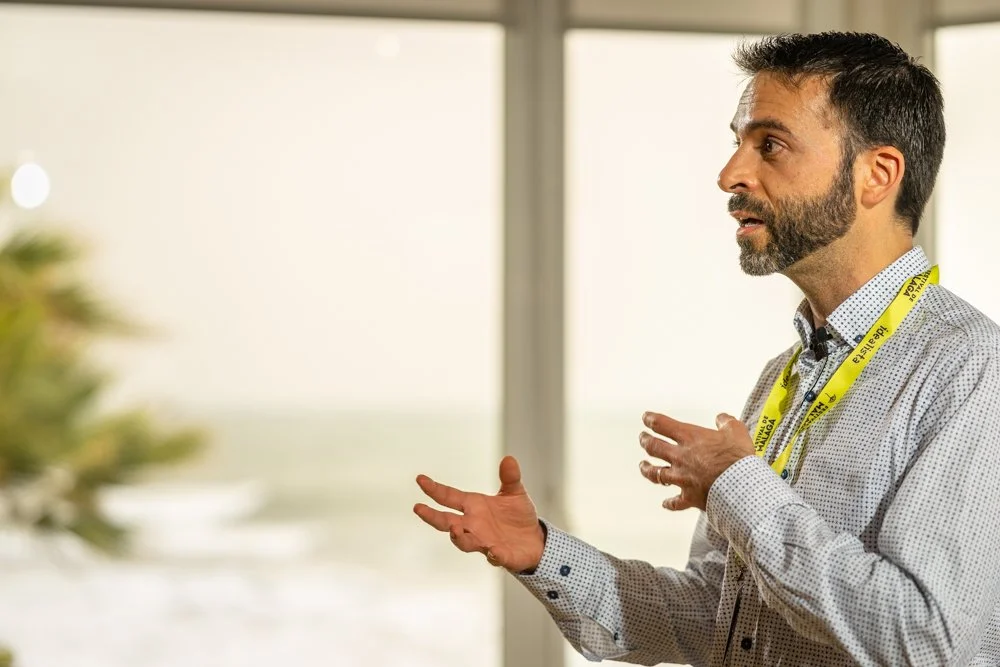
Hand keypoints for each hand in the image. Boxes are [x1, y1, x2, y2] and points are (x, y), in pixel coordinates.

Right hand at [413, 455, 544, 572]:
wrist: (534, 540)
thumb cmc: (518, 516)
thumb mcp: (515, 493)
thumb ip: (510, 478)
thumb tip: (509, 459)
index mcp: (474, 506)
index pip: (449, 497)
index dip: (434, 489)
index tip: (420, 479)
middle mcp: (473, 525)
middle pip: (446, 522)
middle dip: (432, 516)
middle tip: (419, 508)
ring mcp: (484, 541)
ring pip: (465, 542)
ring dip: (459, 537)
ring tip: (455, 530)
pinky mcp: (500, 555)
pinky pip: (494, 556)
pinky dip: (493, 554)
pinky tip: (494, 552)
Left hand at [638, 411, 753, 511]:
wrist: (740, 486)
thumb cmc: (737, 458)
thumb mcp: (736, 431)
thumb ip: (727, 422)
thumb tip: (722, 418)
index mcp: (690, 438)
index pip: (662, 425)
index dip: (651, 420)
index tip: (646, 418)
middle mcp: (680, 457)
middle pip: (654, 447)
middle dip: (645, 441)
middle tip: (642, 438)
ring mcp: (682, 478)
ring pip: (656, 474)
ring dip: (647, 469)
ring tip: (643, 466)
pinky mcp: (689, 497)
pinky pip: (675, 502)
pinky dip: (669, 503)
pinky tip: (665, 504)